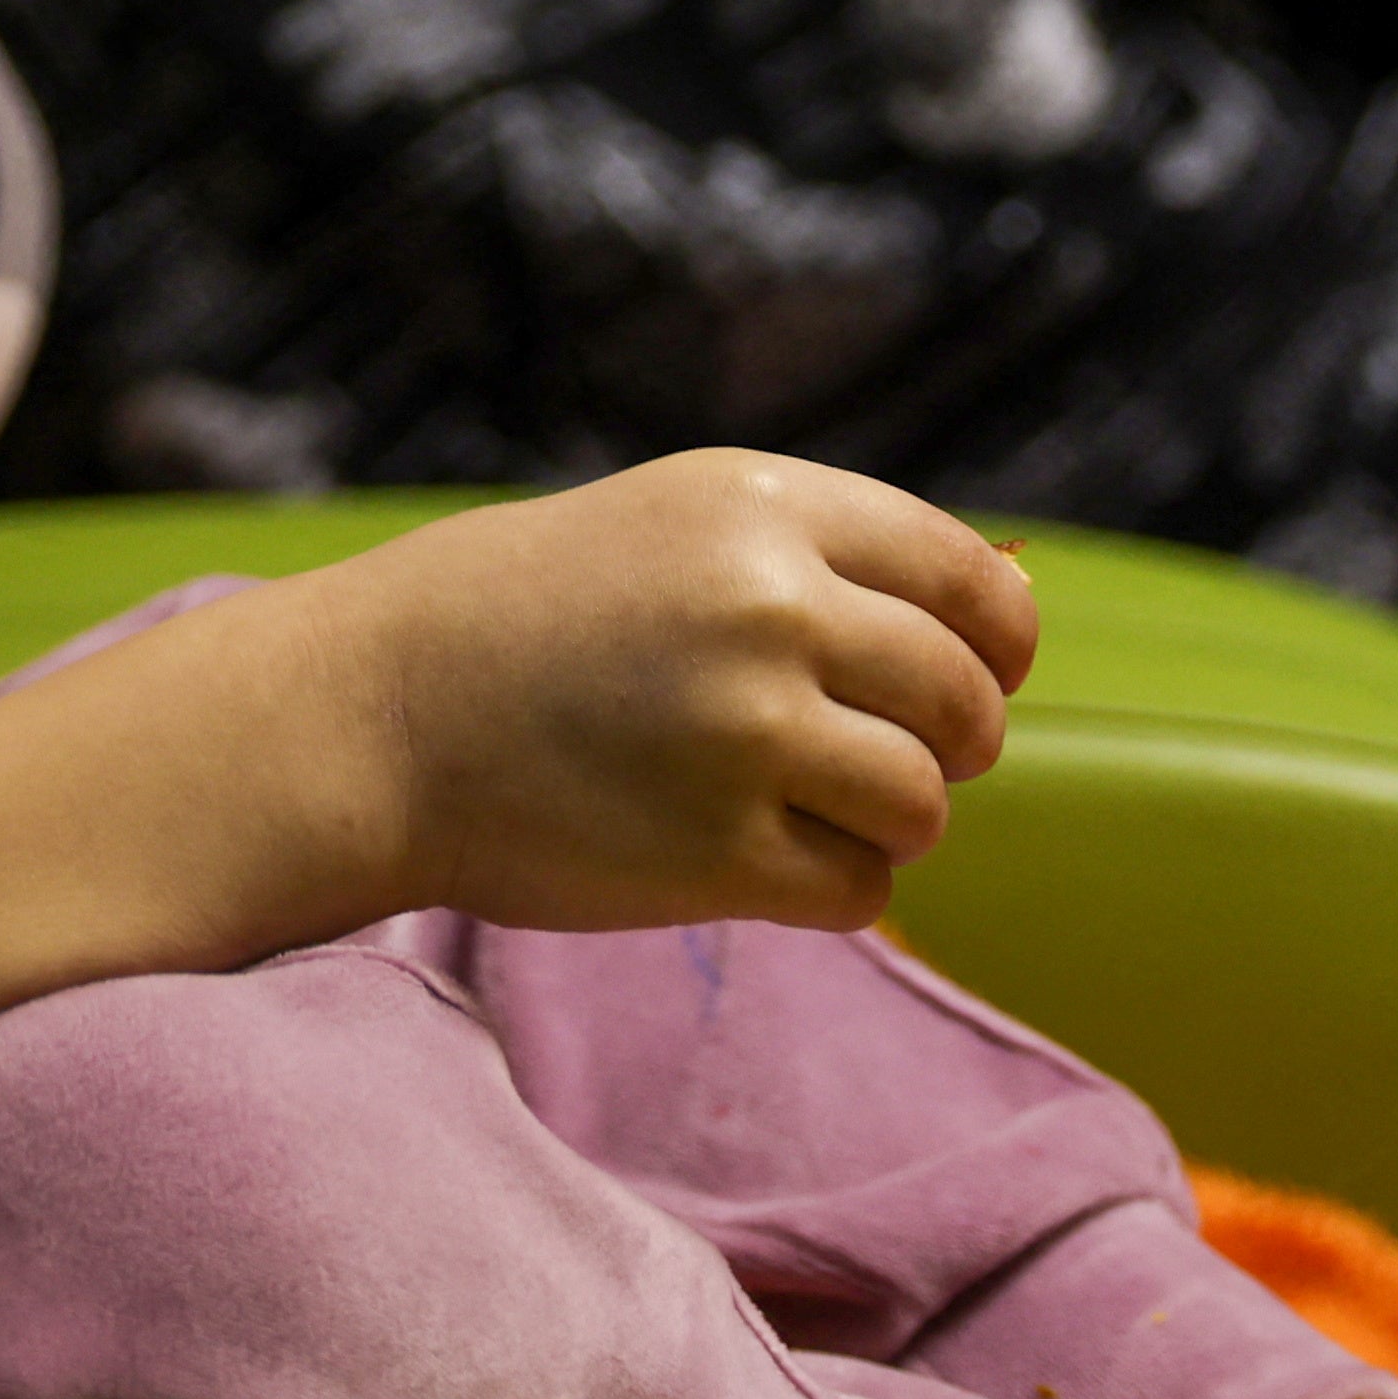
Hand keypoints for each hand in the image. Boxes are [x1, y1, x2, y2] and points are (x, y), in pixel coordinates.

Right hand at [289, 451, 1039, 934]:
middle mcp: (766, 607)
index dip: (996, 643)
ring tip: (801, 808)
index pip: (969, 579)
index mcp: (761, 508)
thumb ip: (831, 561)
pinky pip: (860, 890)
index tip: (976, 676)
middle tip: (873, 757)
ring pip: (922, 803)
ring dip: (885, 822)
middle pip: (964, 700)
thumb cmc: (532, 617)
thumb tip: (1020, 602)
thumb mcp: (679, 528)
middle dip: (947, 744)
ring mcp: (743, 733)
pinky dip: (830, 887)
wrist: (377, 712)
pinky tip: (756, 858)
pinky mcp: (717, 853)